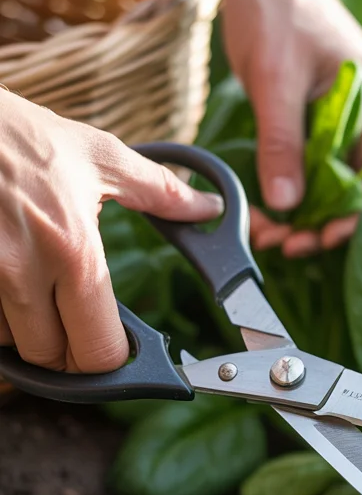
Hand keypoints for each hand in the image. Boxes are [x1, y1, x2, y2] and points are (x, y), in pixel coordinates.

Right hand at [0, 93, 222, 371]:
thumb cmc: (19, 134)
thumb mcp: (97, 154)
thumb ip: (159, 191)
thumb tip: (207, 208)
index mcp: (73, 252)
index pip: (99, 351)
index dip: (110, 358)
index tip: (113, 344)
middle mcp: (24, 273)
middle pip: (51, 360)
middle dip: (65, 351)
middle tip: (72, 325)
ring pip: (9, 346)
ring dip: (24, 332)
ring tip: (33, 293)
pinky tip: (5, 282)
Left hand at [221, 0, 361, 257]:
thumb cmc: (275, 6)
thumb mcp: (274, 78)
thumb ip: (282, 142)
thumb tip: (286, 205)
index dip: (354, 215)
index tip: (319, 237)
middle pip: (357, 186)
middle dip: (323, 223)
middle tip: (285, 246)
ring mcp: (345, 117)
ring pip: (332, 182)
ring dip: (304, 213)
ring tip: (270, 235)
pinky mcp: (318, 118)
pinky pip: (312, 165)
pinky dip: (291, 190)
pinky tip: (267, 209)